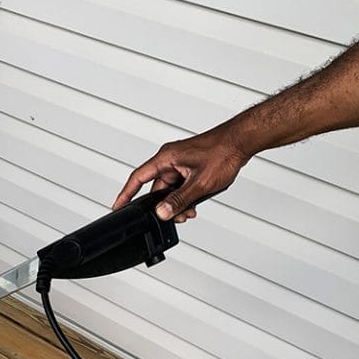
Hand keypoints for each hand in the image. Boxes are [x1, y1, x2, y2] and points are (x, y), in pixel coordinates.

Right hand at [112, 124, 250, 220]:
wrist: (241, 141)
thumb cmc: (223, 152)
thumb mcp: (199, 184)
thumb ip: (179, 200)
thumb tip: (161, 212)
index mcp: (165, 158)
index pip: (138, 178)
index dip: (126, 194)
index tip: (117, 206)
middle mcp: (170, 160)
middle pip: (157, 189)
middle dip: (165, 206)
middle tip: (176, 217)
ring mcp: (180, 163)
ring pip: (171, 190)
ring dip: (178, 203)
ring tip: (191, 211)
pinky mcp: (190, 167)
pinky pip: (181, 186)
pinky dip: (186, 197)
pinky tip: (195, 204)